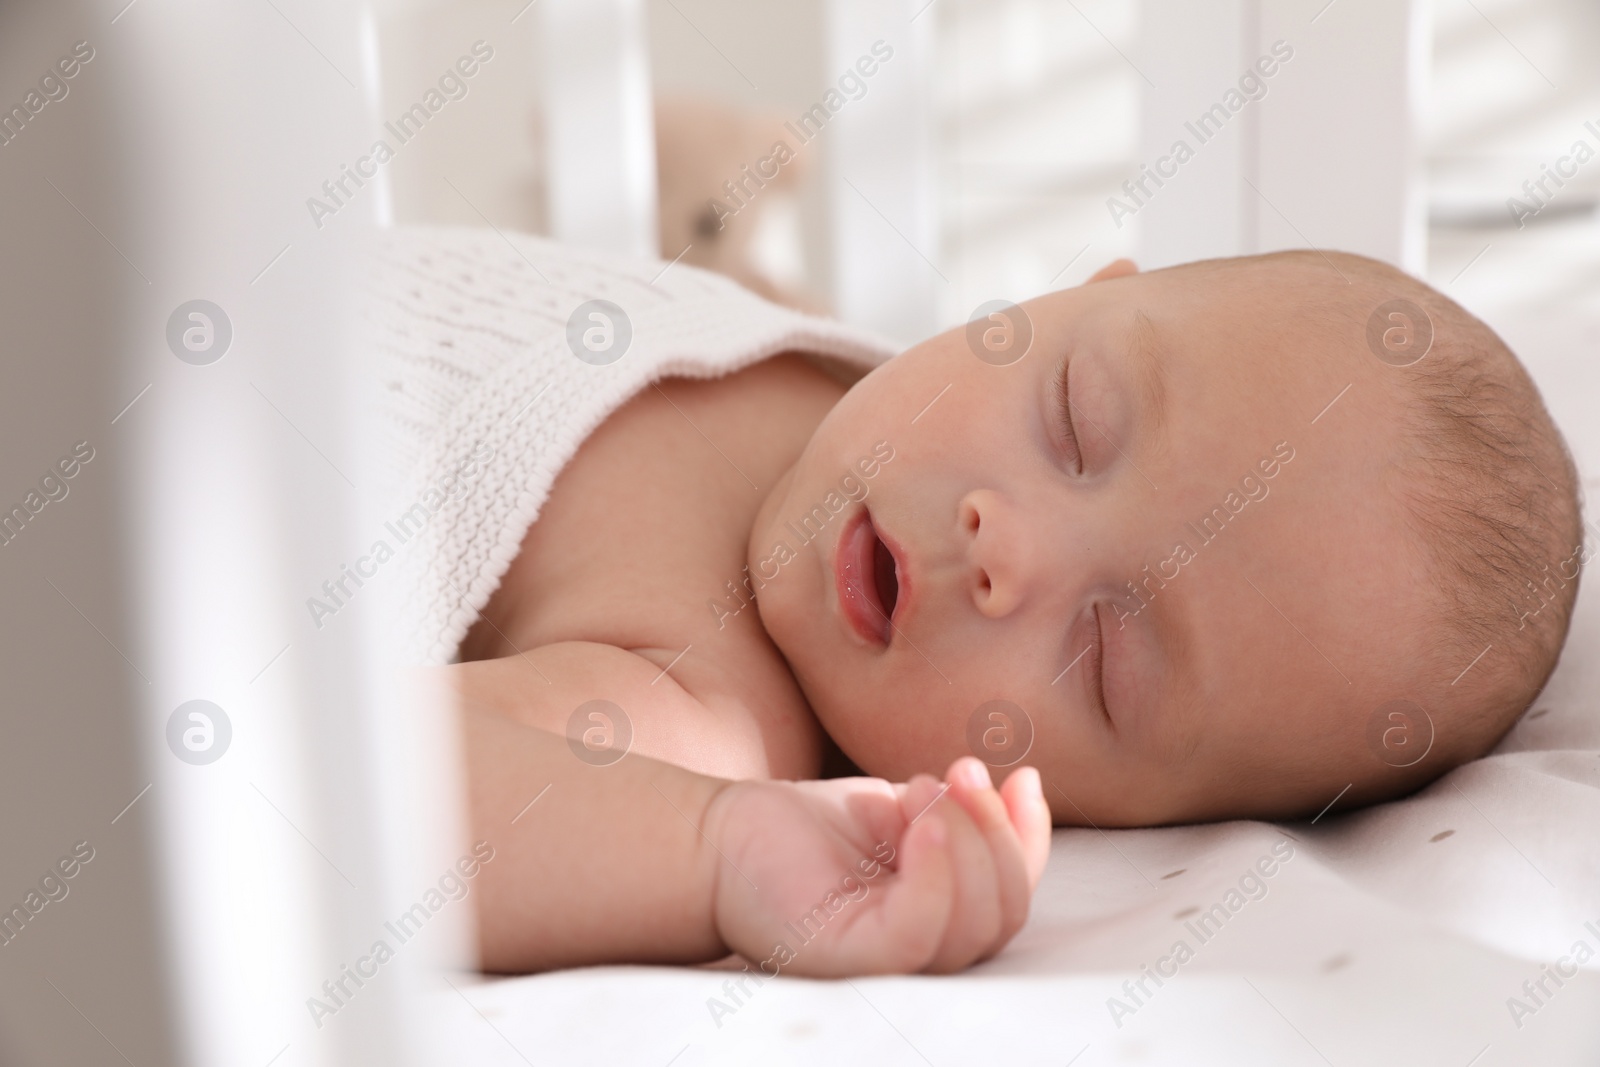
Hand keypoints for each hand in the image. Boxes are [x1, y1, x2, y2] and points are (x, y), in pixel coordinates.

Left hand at [703, 757, 1050, 976]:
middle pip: (1003, 914)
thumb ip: (961, 815)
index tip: (1024, 776)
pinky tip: (923, 826)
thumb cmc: (806, 829)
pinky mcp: (846, 959)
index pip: (1011, 896)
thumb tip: (1026, 785)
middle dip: (998, 833)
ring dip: (970, 842)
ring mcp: (883, 965)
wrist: (718, 836)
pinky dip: (937, 877)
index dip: (1030, 840)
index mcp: (939, 922)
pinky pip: (917, 934)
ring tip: (927, 790)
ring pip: (972, 927)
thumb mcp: (904, 809)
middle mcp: (920, 954)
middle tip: (961, 772)